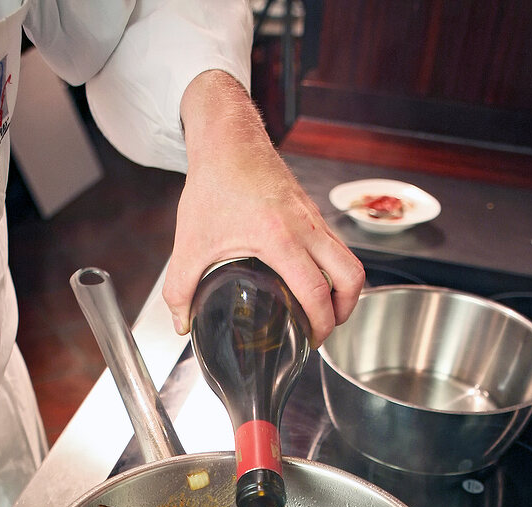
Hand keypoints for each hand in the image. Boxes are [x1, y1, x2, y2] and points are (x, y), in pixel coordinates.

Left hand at [163, 72, 363, 347]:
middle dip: (344, 312)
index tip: (310, 342)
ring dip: (345, 292)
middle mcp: (306, 227)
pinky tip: (313, 283)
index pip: (315, 291)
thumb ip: (180, 288)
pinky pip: (337, 247)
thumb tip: (182, 322)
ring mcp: (313, 218)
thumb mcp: (190, 241)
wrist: (229, 138)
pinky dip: (334, 270)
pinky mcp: (312, 211)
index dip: (319, 324)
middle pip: (351, 277)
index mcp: (279, 237)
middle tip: (323, 331)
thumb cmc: (214, 182)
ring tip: (326, 313)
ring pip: (351, 261)